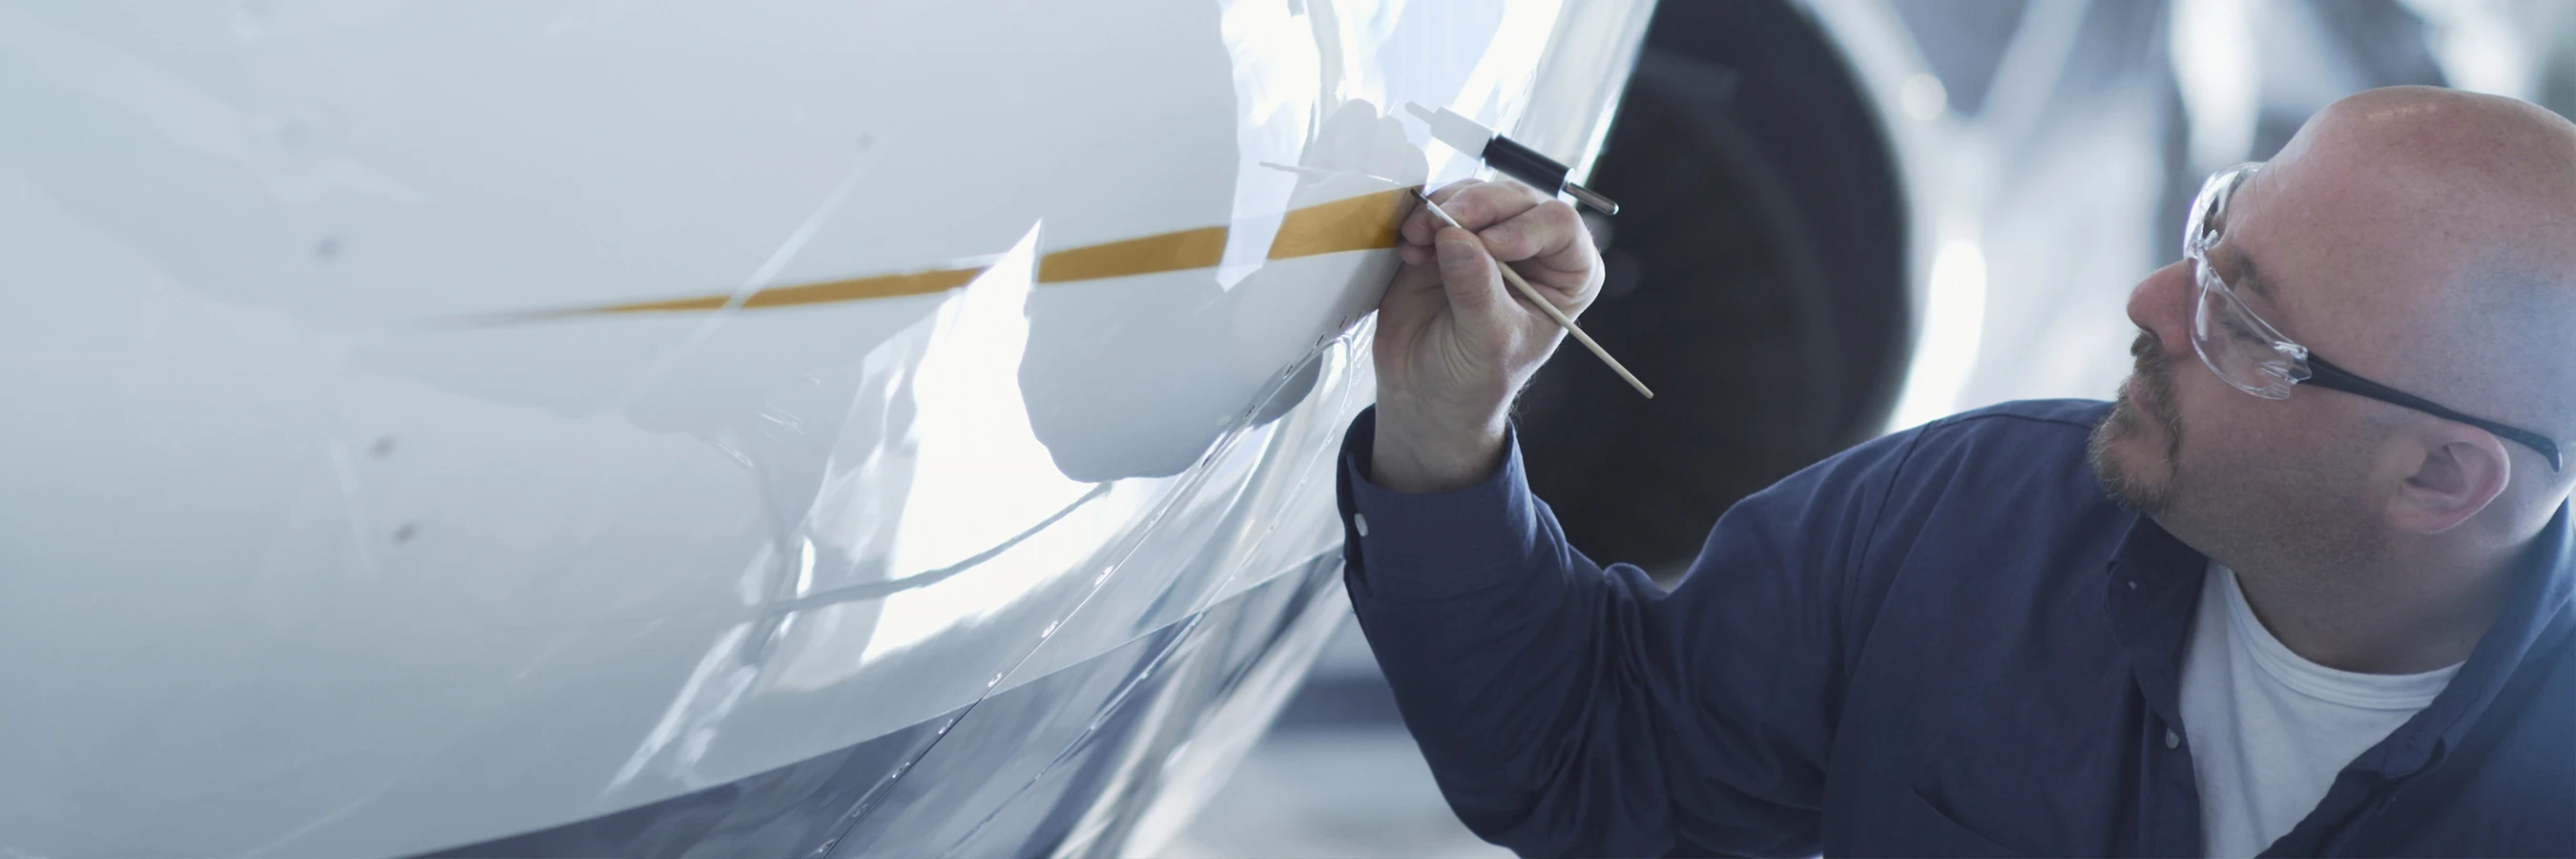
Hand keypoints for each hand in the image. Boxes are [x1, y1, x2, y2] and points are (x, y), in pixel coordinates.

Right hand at [1371, 179, 1603, 492]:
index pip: (1560, 226)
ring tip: (1418, 238)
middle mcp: (1533, 249)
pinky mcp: (1448, 238)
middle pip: (1514, 200)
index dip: (1524, 227)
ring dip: (1443, 209)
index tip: (1488, 245)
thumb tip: (1458, 238)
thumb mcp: (1486, 341)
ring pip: (1475, 195)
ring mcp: (1488, 238)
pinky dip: (1420, 218)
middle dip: (1476, 208)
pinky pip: (1437, 208)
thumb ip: (1476, 290)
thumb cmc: (1474, 379)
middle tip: (1443, 224)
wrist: (1426, 391)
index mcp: (1566, 275)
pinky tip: (1410, 244)